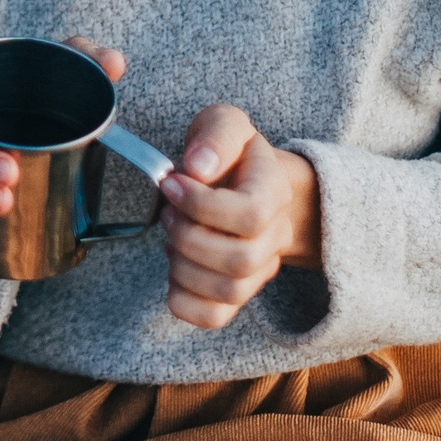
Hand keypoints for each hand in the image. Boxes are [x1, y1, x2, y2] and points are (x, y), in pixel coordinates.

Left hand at [156, 104, 321, 329]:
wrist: (245, 180)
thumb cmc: (230, 152)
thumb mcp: (225, 123)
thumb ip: (216, 135)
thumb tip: (198, 167)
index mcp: (273, 190)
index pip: (251, 214)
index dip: (202, 205)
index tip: (171, 184)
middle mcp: (273, 234)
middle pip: (240, 260)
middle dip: (188, 236)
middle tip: (167, 212)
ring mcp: (258, 268)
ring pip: (229, 291)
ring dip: (183, 266)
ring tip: (169, 237)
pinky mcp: (235, 292)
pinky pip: (215, 317)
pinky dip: (183, 300)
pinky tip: (173, 270)